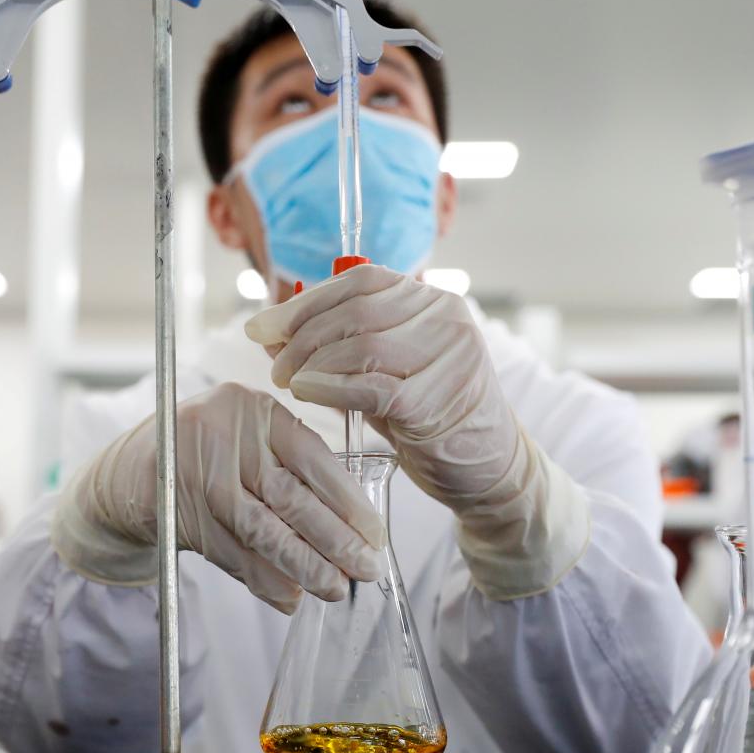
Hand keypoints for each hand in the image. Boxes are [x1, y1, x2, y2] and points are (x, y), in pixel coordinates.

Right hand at [53, 382, 385, 613]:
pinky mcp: (176, 516)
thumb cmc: (212, 449)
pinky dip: (265, 582)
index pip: (312, 457)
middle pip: (289, 498)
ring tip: (335, 590)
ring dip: (303, 568)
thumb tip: (356, 520)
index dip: (348, 501)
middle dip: (334, 541)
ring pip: (261, 532)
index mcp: (250, 407)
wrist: (133, 470)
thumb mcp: (249, 433)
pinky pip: (231, 556)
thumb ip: (291, 459)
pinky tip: (291, 597)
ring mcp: (194, 478)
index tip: (376, 535)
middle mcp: (220, 437)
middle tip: (366, 570)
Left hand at [244, 265, 590, 599]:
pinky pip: (369, 386)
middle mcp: (446, 319)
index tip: (262, 326)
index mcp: (434, 301)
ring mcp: (448, 357)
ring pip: (360, 345)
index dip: (304, 302)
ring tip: (289, 383)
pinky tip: (306, 393)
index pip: (360, 281)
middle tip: (274, 367)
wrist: (491, 471)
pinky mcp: (437, 400)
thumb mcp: (384, 373)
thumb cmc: (432, 419)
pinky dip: (328, 387)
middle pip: (354, 312)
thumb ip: (335, 349)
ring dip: (311, 364)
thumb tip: (269, 331)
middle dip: (301, 338)